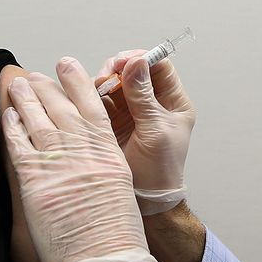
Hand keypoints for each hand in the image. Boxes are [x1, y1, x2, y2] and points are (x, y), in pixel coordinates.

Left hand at [4, 58, 159, 261]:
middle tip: (36, 74)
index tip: (68, 67)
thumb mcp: (120, 192)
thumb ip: (103, 168)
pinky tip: (8, 116)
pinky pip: (20, 145)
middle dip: (48, 86)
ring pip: (39, 120)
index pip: (92, 108)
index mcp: (109, 155)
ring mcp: (60, 166)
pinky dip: (13, 127)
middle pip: (62, 108)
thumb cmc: (116, 239)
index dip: (78, 84)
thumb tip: (88, 158)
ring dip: (26, 99)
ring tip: (18, 84)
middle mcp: (85, 154)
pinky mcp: (36, 182)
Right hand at [97, 52, 195, 214]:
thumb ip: (144, 97)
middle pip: (134, 71)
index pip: (160, 67)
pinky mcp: (113, 122)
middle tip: (105, 78)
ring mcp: (132, 112)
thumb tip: (136, 63)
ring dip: (103, 84)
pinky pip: (101, 101)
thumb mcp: (155, 131)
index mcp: (173, 103)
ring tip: (96, 93)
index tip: (123, 62)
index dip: (141, 60)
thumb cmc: (160, 171)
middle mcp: (152, 104)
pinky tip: (88, 102)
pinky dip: (93, 98)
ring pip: (115, 84)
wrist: (145, 201)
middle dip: (117, 71)